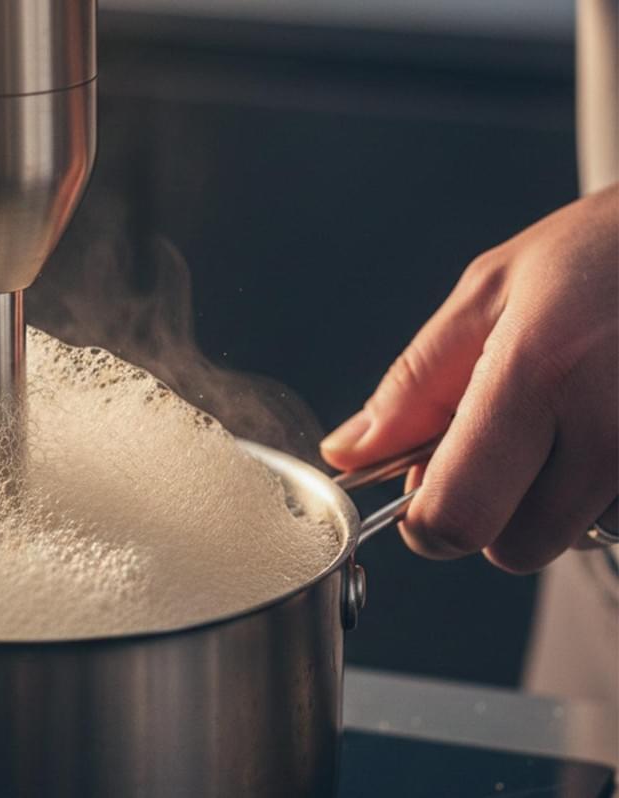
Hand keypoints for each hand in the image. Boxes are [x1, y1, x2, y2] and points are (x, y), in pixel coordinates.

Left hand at [321, 184, 618, 572]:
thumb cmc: (606, 252)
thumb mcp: (491, 292)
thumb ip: (414, 385)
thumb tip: (348, 454)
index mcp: (537, 371)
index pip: (458, 514)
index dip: (429, 520)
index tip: (428, 491)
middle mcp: (610, 423)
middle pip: (516, 547)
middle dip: (497, 511)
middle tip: (515, 443)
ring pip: (578, 540)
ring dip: (566, 503)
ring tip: (582, 421)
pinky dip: (612, 494)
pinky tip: (615, 430)